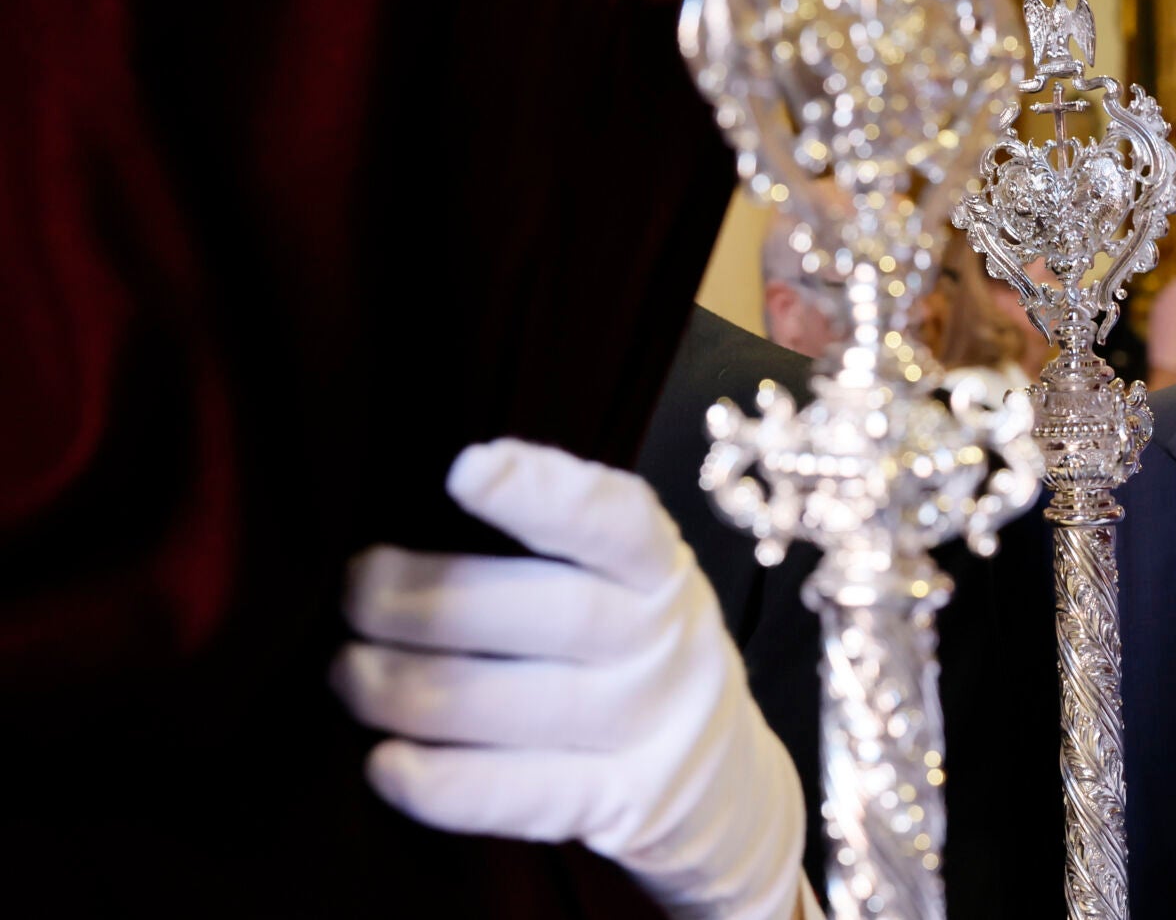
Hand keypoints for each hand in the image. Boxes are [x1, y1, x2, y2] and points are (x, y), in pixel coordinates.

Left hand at [335, 438, 814, 919]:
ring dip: (419, 690)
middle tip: (355, 592)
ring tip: (349, 675)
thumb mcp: (626, 590)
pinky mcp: (627, 806)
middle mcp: (668, 643)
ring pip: (530, 704)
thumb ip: (551, 555)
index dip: (545, 493)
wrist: (726, 784)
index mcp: (661, 571)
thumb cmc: (633, 659)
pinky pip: (529, 793)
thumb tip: (400, 524)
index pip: (616, 522)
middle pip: (557, 614)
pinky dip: (450, 783)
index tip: (465, 469)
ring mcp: (653, 729)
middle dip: (439, 601)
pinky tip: (385, 765)